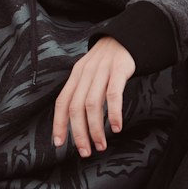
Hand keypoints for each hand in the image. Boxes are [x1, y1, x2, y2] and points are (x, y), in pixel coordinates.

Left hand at [52, 37, 135, 155]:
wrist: (128, 37)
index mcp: (76, 76)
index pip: (62, 102)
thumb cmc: (108, 61)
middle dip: (79, 133)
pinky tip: (116, 128)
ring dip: (96, 129)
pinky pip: (113, 94)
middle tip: (85, 152)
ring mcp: (102, 71)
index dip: (59, 124)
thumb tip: (76, 121)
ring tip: (101, 145)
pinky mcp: (119, 69)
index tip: (59, 143)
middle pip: (76, 107)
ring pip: (93, 104)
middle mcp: (86, 73)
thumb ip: (82, 91)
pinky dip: (114, 113)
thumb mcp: (89, 72)